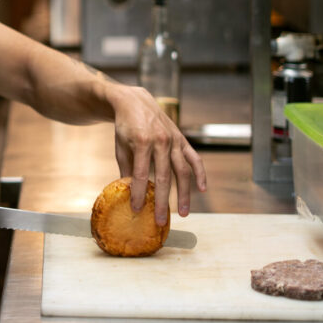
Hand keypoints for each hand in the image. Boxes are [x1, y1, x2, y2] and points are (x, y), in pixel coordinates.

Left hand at [109, 86, 206, 226]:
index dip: (138, 193)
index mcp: (142, 142)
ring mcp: (174, 140)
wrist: (135, 101)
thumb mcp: (120, 146)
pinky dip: (200, 173)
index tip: (137, 210)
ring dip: (183, 194)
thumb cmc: (125, 126)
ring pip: (182, 171)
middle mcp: (161, 141)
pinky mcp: (181, 139)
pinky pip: (194, 158)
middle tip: (160, 220)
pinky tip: (202, 189)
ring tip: (182, 213)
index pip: (140, 174)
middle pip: (163, 176)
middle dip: (161, 200)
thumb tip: (127, 192)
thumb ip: (126, 169)